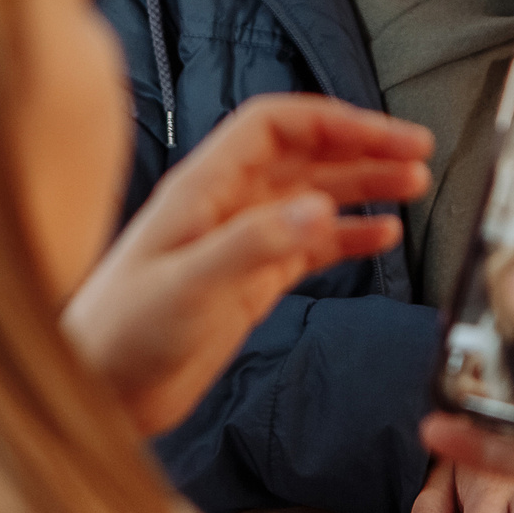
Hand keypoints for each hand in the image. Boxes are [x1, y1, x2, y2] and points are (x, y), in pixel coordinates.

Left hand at [63, 95, 431, 434]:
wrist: (96, 391)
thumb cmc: (120, 333)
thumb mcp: (188, 285)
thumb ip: (253, 245)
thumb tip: (319, 208)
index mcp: (204, 187)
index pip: (276, 126)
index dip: (334, 121)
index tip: (387, 134)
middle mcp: (224, 206)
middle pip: (302, 156)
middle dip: (360, 149)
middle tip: (418, 154)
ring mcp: (237, 243)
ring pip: (310, 198)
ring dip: (360, 187)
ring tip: (412, 186)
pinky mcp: (246, 283)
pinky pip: (306, 247)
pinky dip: (346, 236)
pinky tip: (380, 236)